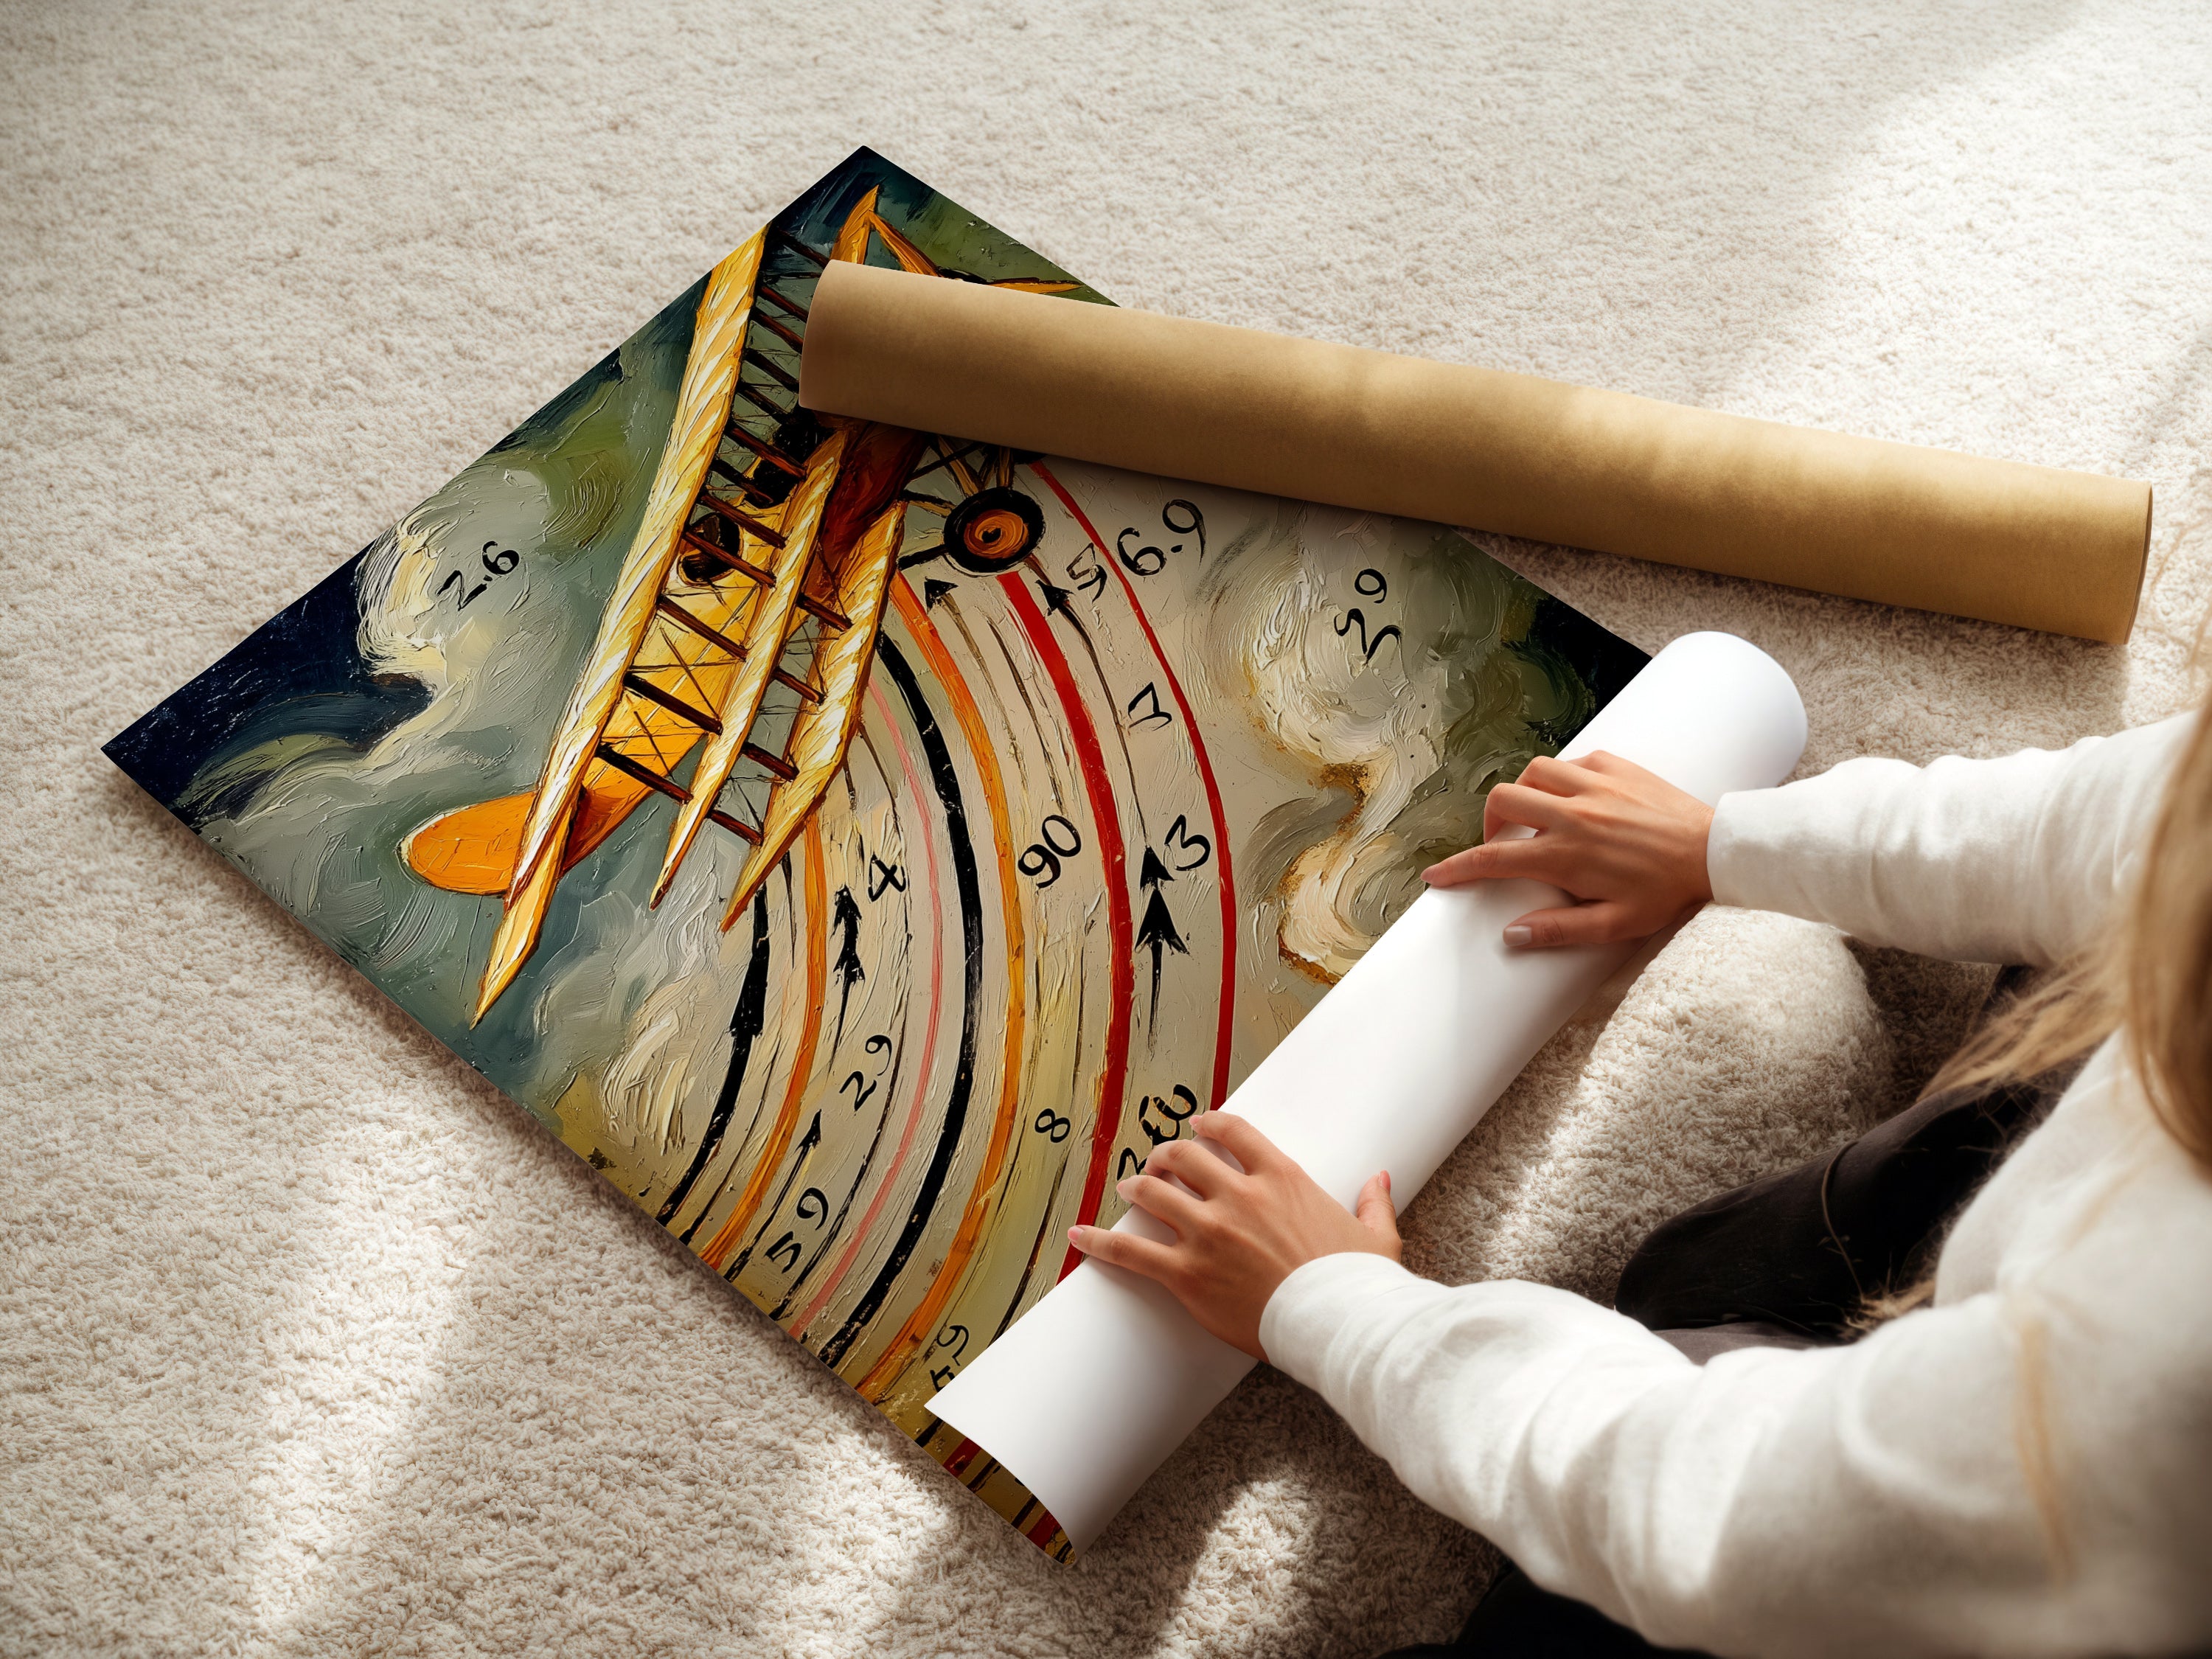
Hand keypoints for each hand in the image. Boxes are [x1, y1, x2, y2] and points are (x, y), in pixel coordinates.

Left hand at [1067, 1113, 1399, 1360]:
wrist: (1339, 1325)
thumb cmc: (1358, 1284)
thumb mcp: (1375, 1236)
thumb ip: (1373, 1202)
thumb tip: (1380, 1179)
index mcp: (1282, 1178)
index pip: (1233, 1132)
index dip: (1208, 1124)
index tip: (1197, 1125)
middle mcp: (1239, 1196)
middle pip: (1183, 1157)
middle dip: (1165, 1155)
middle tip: (1157, 1162)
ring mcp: (1209, 1233)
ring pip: (1154, 1193)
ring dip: (1136, 1186)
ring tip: (1126, 1187)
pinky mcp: (1188, 1274)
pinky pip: (1131, 1251)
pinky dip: (1099, 1241)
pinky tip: (1077, 1234)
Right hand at [1421, 751, 1713, 948]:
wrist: (1715, 852)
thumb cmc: (1667, 892)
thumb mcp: (1615, 924)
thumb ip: (1559, 930)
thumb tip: (1512, 935)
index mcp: (1566, 855)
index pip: (1494, 859)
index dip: (1458, 868)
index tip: (1436, 876)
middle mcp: (1573, 814)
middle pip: (1503, 801)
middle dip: (1489, 823)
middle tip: (1502, 844)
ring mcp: (1594, 785)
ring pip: (1533, 773)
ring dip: (1524, 793)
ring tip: (1536, 817)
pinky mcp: (1616, 766)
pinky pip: (1572, 761)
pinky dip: (1562, 777)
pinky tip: (1575, 797)